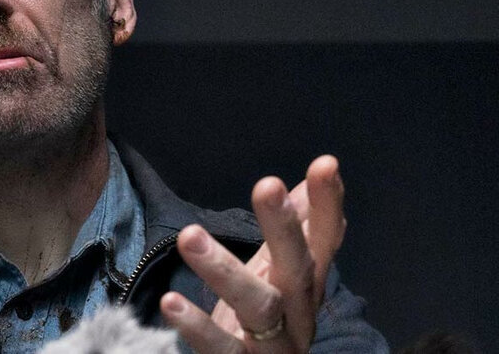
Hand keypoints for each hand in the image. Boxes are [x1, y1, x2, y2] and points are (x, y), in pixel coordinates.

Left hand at [160, 155, 345, 352]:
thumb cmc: (268, 325)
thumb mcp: (279, 276)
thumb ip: (295, 234)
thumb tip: (305, 184)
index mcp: (306, 287)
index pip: (323, 242)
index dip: (328, 206)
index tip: (325, 163)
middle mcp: (298, 316)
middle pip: (297, 270)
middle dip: (284, 228)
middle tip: (267, 184)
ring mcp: (274, 346)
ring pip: (259, 308)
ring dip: (224, 270)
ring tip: (189, 236)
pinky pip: (222, 350)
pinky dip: (197, 327)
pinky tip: (171, 302)